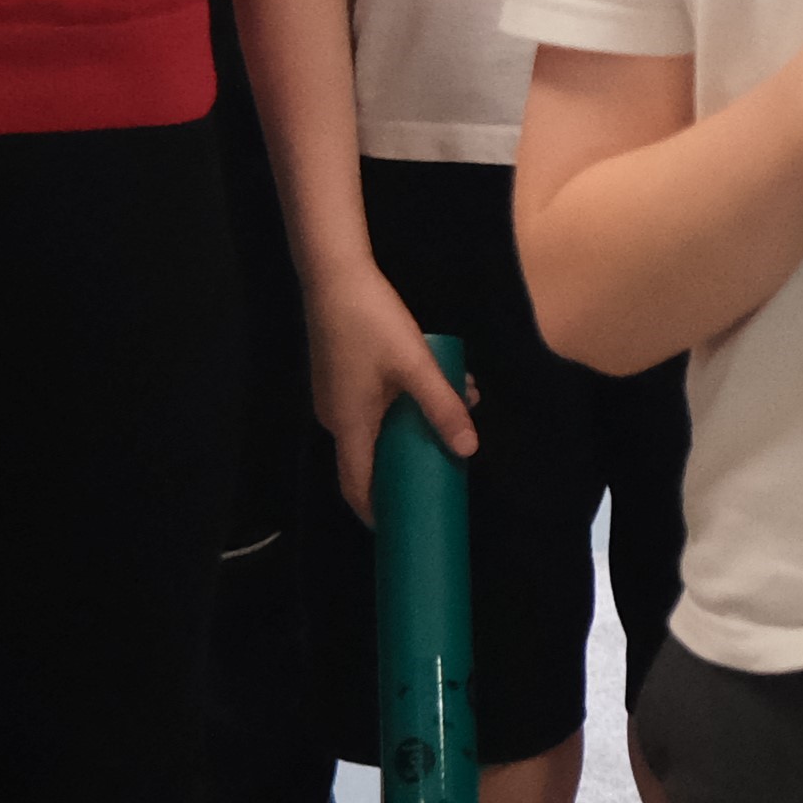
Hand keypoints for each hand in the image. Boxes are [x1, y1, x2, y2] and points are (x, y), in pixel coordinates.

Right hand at [302, 251, 480, 520]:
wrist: (334, 273)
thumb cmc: (372, 322)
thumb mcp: (416, 366)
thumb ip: (442, 407)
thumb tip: (468, 451)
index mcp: (348, 425)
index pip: (356, 485)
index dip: (375, 512)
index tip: (401, 528)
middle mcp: (334, 417)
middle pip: (369, 458)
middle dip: (408, 464)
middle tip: (443, 469)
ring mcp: (334, 394)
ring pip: (377, 426)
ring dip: (413, 425)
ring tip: (459, 407)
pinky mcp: (340, 373)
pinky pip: (372, 405)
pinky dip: (401, 405)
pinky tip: (435, 382)